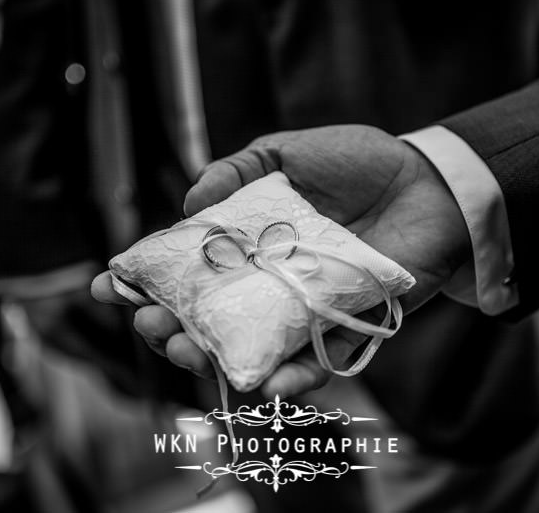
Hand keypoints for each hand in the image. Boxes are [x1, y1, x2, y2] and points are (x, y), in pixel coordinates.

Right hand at [92, 125, 469, 395]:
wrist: (428, 182)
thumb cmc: (357, 164)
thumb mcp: (285, 154)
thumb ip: (235, 172)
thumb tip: (188, 204)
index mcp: (244, 244)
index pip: (184, 271)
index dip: (144, 280)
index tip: (111, 285)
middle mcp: (263, 283)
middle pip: (204, 319)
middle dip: (167, 327)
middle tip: (150, 323)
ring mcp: (299, 310)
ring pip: (246, 350)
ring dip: (210, 361)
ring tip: (186, 353)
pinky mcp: (341, 329)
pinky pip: (312, 365)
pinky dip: (287, 380)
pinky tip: (260, 384)